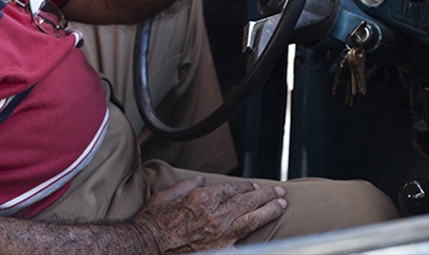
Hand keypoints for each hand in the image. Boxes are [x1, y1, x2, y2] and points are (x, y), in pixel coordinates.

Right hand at [130, 176, 286, 252]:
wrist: (146, 247)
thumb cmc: (152, 223)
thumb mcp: (165, 196)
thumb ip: (185, 186)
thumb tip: (201, 180)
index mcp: (202, 197)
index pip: (232, 188)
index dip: (246, 186)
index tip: (255, 185)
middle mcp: (215, 214)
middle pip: (247, 200)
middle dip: (265, 195)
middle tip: (279, 192)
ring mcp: (220, 233)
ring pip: (252, 219)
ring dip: (269, 210)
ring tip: (281, 205)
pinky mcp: (220, 250)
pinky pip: (242, 244)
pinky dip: (254, 238)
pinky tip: (265, 236)